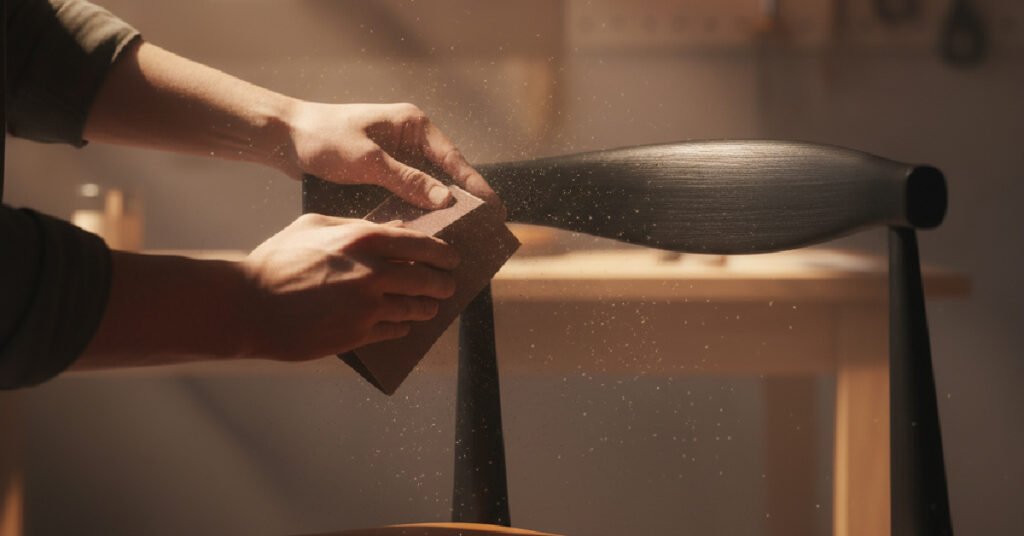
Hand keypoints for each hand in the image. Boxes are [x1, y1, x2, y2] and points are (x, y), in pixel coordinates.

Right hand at [241, 213, 458, 360]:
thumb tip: (390, 228)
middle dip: (444, 284)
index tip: (453, 258)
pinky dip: (403, 327)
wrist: (249, 306)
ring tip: (431, 307)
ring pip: (416, 309)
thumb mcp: (314, 226)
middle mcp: (372, 273)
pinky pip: (394, 331)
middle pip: (427, 280)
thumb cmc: (277, 260)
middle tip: (449, 285)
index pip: (422, 245)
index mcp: (363, 240)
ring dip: (428, 308)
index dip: (444, 253)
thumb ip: (355, 224)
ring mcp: (367, 308)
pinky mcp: (357, 335)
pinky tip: (404, 324)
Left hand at [285, 102, 503, 214]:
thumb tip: (445, 200)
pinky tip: (427, 235)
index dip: (475, 187)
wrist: (284, 137)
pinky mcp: (383, 173)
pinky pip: (408, 195)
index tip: (495, 210)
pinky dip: (418, 212)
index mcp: (414, 126)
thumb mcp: (368, 160)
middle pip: (446, 175)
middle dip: (464, 202)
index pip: (453, 160)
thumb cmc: (323, 139)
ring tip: (462, 238)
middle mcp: (410, 140)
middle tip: (486, 230)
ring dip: (441, 211)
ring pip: (428, 188)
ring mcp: (397, 157)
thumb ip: (407, 180)